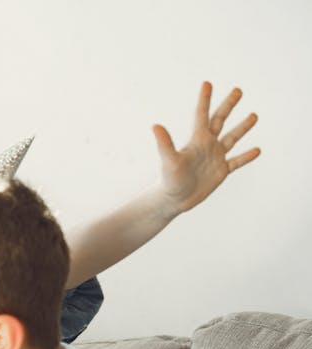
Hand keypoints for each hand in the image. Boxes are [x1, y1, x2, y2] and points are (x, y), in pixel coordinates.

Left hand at [153, 81, 258, 218]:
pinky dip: (247, 156)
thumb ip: (165, 143)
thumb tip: (155, 125)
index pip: (202, 115)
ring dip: (242, 127)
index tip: (207, 83)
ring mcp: (215, 157)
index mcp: (196, 140)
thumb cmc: (168, 181)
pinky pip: (237, 161)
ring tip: (254, 115)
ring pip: (232, 138)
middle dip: (228, 105)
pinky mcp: (221, 171)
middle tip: (238, 90)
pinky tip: (257, 150)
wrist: (173, 201)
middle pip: (220, 120)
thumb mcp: (169, 161)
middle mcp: (207, 145)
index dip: (204, 99)